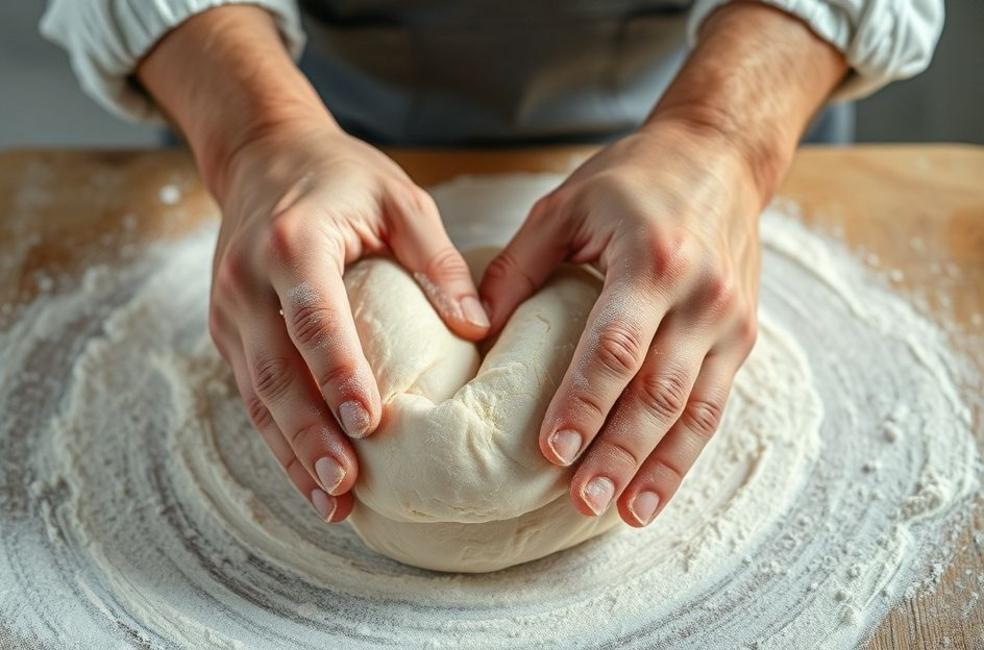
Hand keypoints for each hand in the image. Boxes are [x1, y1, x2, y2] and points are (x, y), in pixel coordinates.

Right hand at [207, 119, 488, 521]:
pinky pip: (252, 392)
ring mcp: (229, 309)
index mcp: (292, 242)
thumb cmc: (341, 177)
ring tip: (329, 500)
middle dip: (310, 434)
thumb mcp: (401, 198)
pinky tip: (306, 474)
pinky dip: (278, 437)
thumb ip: (437, 259)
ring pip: (258, 394)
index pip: (313, 317)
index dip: (338, 372)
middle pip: (277, 371)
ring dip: (291, 451)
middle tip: (346, 484)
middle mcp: (247, 280)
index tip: (368, 422)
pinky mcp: (228, 330)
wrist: (264, 154)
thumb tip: (477, 325)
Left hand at [480, 118, 761, 526]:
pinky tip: (660, 485)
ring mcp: (728, 320)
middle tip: (583, 500)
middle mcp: (699, 295)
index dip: (583, 402)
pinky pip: (715, 404)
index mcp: (652, 259)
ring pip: (694, 410)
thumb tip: (475, 328)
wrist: (721, 157)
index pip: (615, 346)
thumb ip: (519, 266)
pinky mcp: (741, 335)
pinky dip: (687, 451)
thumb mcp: (567, 203)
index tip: (551, 449)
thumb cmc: (635, 178)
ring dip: (659, 467)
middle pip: (659, 391)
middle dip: (620, 452)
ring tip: (626, 514)